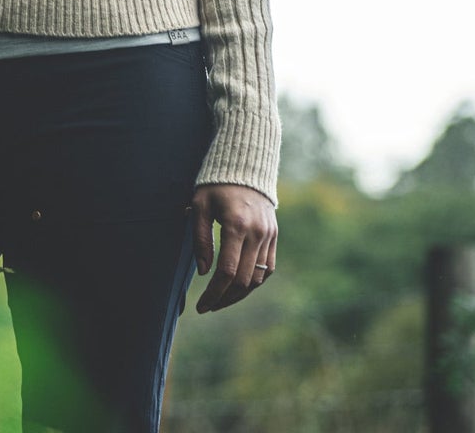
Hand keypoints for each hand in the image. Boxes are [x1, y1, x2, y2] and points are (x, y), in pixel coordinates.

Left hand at [187, 182, 275, 313]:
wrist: (246, 167)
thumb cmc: (216, 185)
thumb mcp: (200, 206)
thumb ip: (201, 239)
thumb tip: (204, 272)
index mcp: (236, 225)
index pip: (227, 271)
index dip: (213, 293)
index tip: (200, 306)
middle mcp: (257, 233)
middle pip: (244, 280)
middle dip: (224, 298)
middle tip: (207, 306)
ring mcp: (269, 236)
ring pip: (258, 278)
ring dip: (240, 294)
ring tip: (220, 301)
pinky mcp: (274, 237)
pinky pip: (268, 269)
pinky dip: (254, 282)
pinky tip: (239, 288)